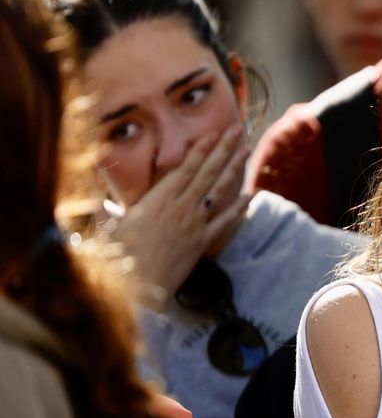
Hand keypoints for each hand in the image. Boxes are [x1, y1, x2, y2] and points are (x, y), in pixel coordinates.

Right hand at [108, 126, 250, 302]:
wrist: (137, 287)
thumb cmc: (117, 256)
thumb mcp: (108, 226)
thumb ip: (104, 207)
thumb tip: (95, 192)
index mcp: (158, 199)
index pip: (184, 168)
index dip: (200, 149)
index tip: (213, 134)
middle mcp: (180, 207)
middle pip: (206, 173)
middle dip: (222, 149)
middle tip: (236, 131)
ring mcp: (195, 224)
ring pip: (218, 191)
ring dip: (232, 169)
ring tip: (245, 151)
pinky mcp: (202, 243)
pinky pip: (225, 222)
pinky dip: (239, 208)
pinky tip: (250, 195)